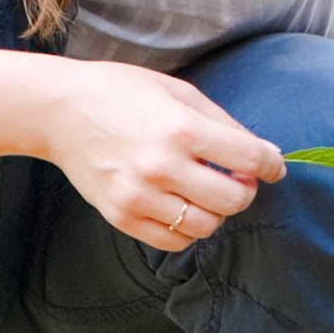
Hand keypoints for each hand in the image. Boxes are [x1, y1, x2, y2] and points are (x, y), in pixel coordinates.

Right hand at [35, 60, 285, 252]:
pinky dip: (188, 227)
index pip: (250, 159)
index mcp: (181, 129)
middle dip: (246, 190)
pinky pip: (174, 240)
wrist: (59, 112)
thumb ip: (223, 123)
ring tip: (206, 191)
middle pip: (234, 200)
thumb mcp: (179, 92)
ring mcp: (140, 197)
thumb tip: (264, 153)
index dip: (272, 164)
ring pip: (207, 226)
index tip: (274, 166)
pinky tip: (182, 205)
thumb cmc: (122, 93)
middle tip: (238, 179)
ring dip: (217, 211)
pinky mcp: (122, 217)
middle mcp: (162, 167)